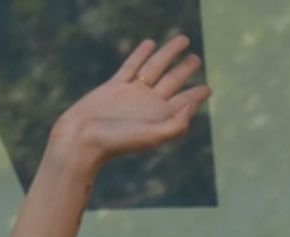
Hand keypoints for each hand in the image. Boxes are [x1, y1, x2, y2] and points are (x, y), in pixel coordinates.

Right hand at [49, 36, 210, 171]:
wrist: (82, 138)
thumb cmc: (116, 142)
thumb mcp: (152, 136)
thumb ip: (176, 125)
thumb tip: (192, 106)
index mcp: (160, 117)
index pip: (184, 101)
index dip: (196, 94)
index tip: (207, 88)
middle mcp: (148, 104)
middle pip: (172, 80)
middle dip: (185, 69)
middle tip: (196, 59)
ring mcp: (132, 93)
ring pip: (155, 67)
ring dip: (168, 54)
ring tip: (182, 40)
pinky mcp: (114, 85)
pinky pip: (131, 65)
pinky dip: (141, 54)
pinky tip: (150, 44)